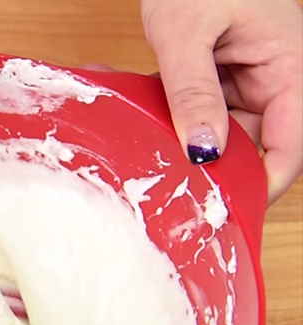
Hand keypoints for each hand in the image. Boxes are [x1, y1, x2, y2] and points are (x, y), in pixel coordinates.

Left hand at [142, 0, 302, 203]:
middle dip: (200, 156)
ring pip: (212, 124)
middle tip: (154, 169)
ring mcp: (241, 71)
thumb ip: (193, 90)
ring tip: (131, 122)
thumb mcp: (187, 30)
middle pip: (246, 142)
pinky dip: (160, 102)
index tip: (220, 208)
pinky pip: (190, 99)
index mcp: (289, 66)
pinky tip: (124, 94)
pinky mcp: (212, 67)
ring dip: (172, 127)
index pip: (288, 147)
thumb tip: (203, 151)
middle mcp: (271, 74)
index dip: (260, 183)